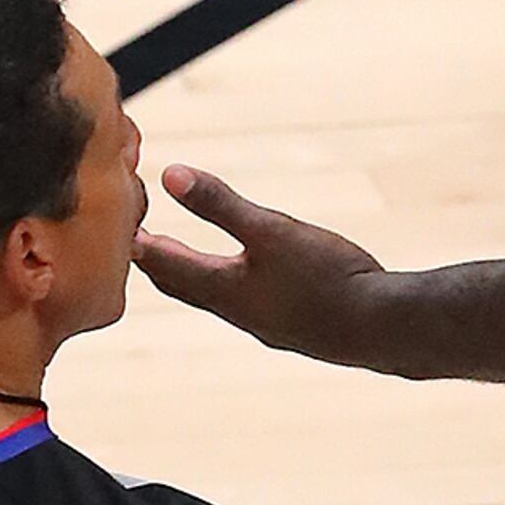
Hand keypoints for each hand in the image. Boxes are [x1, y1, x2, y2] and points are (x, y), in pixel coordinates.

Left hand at [134, 165, 389, 362]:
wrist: (383, 329)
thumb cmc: (327, 278)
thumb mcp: (271, 230)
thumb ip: (221, 204)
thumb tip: (169, 174)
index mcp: (225, 290)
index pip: (166, 267)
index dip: (142, 247)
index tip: (122, 229)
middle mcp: (239, 312)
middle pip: (185, 287)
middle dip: (161, 264)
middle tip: (141, 245)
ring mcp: (268, 324)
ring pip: (218, 298)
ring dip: (195, 277)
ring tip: (186, 260)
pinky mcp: (296, 328)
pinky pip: (249, 305)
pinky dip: (232, 287)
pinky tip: (253, 282)